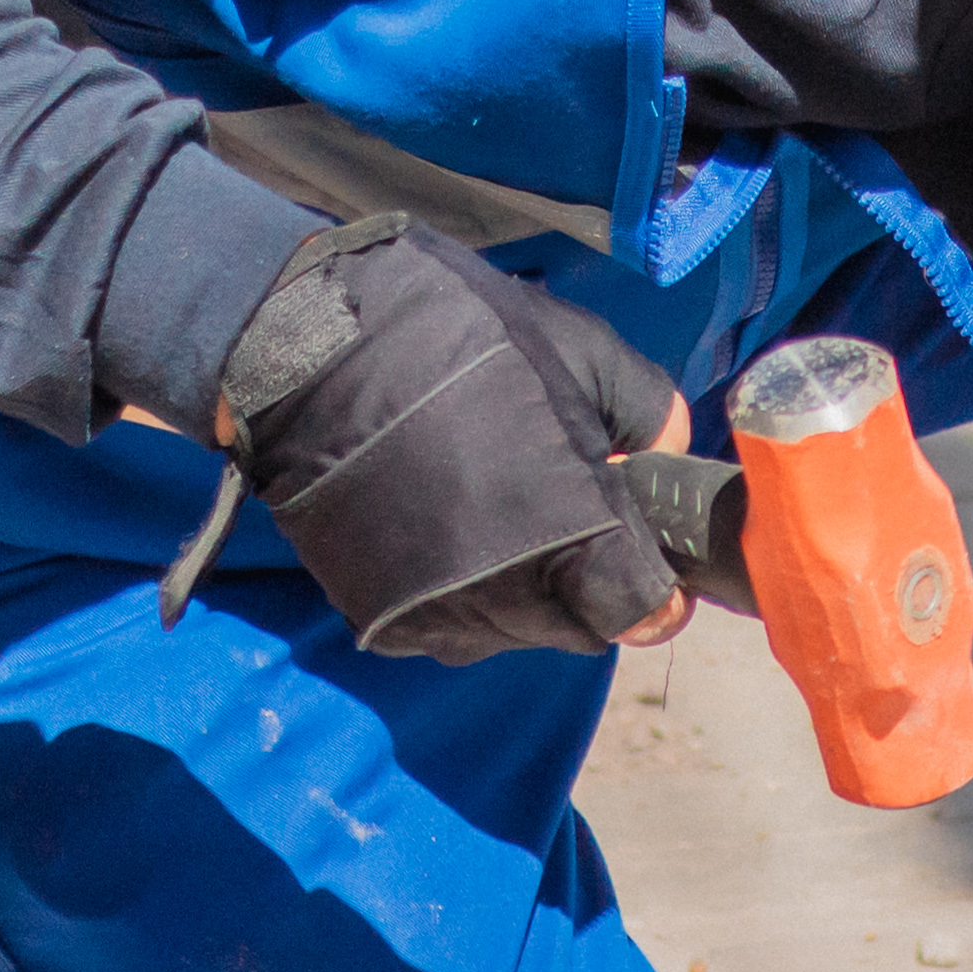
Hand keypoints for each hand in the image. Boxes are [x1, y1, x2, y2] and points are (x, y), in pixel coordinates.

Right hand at [206, 213, 690, 659]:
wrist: (307, 350)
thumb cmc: (456, 338)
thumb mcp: (583, 351)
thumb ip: (649, 416)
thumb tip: (666, 457)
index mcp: (572, 535)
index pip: (643, 614)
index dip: (656, 590)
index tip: (646, 558)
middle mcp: (508, 595)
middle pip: (580, 630)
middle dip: (589, 586)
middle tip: (569, 520)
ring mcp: (438, 616)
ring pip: (512, 633)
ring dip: (523, 591)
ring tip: (497, 513)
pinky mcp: (381, 621)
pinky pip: (448, 627)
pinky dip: (460, 594)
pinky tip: (445, 528)